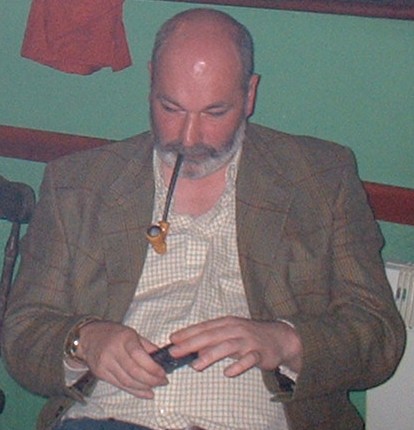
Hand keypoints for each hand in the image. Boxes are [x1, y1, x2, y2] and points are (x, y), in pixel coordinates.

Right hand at [76, 321, 167, 397]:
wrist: (89, 337)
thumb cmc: (114, 333)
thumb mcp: (132, 333)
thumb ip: (147, 346)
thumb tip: (162, 358)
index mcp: (124, 338)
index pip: (138, 356)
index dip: (152, 367)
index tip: (163, 373)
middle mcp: (113, 351)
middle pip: (133, 371)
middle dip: (151, 380)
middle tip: (163, 382)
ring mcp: (105, 364)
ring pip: (127, 381)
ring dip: (144, 387)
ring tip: (156, 387)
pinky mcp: (100, 374)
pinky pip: (120, 385)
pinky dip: (134, 391)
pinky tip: (145, 392)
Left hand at [169, 316, 302, 376]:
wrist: (279, 337)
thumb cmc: (249, 336)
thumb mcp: (230, 333)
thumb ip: (212, 340)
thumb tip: (192, 350)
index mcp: (227, 323)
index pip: (204, 327)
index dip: (188, 332)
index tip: (172, 339)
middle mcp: (236, 329)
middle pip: (211, 335)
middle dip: (192, 343)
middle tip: (175, 351)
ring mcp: (248, 340)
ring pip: (227, 346)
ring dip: (210, 355)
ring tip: (195, 365)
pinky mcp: (259, 352)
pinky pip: (249, 359)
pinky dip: (238, 365)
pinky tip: (228, 372)